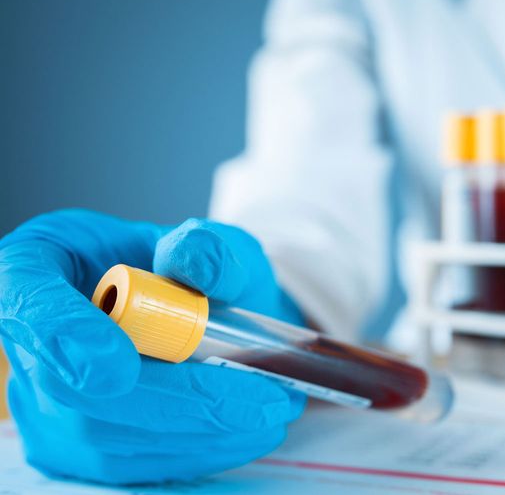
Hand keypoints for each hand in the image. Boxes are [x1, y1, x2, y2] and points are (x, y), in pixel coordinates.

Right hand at [0, 210, 305, 483]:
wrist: (199, 315)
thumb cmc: (192, 272)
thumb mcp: (211, 242)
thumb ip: (206, 247)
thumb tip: (196, 267)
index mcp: (39, 267)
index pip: (28, 301)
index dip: (63, 336)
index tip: (119, 367)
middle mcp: (28, 341)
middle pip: (70, 390)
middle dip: (174, 400)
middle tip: (259, 400)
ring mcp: (43, 402)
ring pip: (105, 437)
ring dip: (199, 432)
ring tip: (273, 411)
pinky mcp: (73, 447)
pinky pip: (127, 464)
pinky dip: (197, 451)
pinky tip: (250, 433)